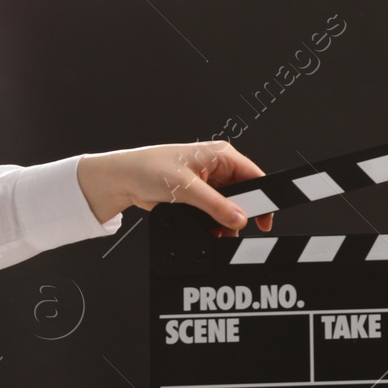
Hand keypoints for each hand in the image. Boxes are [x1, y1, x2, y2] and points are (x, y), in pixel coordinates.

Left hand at [75, 140, 273, 236]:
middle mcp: (217, 166)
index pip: (253, 175)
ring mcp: (208, 181)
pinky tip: (210, 230)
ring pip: (229, 205)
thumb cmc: (147, 168)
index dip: (263, 197)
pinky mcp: (198, 194)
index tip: (265, 218)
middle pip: (243, 193)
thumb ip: (216, 205)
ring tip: (219, 232)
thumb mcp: (186, 188)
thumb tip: (239, 218)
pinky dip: (214, 222)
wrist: (122, 180)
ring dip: (225, 220)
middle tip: (235, 228)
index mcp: (220, 154)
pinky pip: (215, 210)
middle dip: (239, 213)